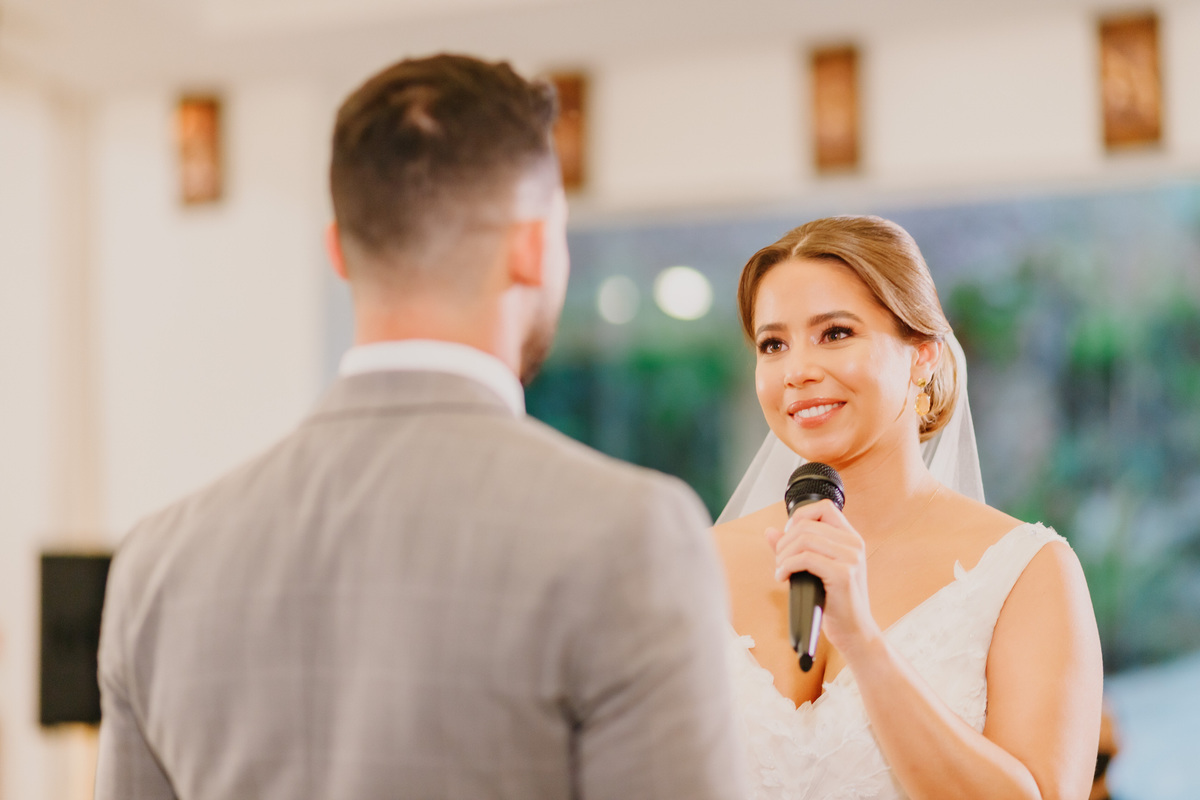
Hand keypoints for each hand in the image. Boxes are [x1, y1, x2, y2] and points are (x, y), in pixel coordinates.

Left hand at [765, 499, 882, 659]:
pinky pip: (805, 559)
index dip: (800, 516)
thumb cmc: (835, 601)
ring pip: (804, 539)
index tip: (789, 536)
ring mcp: (851, 558)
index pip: (825, 507)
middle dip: (784, 542)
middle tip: (780, 561)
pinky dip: (787, 566)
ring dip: (783, 555)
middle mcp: (854, 544)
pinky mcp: (843, 574)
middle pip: (807, 524)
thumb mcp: (815, 569)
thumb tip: (770, 531)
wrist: (855, 631)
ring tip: (781, 570)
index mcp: (850, 538)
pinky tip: (783, 578)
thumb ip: (794, 549)